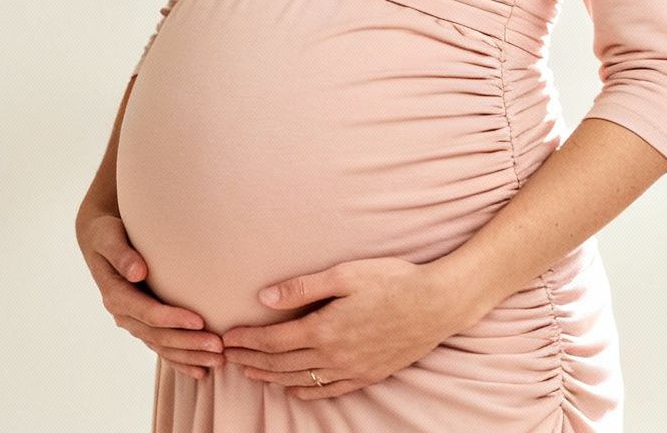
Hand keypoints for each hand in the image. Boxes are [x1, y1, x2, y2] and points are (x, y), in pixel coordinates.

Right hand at [77, 211, 223, 380]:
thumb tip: (137, 272)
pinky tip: (200, 373)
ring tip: (218, 362)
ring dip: (189, 356)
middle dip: (188, 343)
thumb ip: (121, 254)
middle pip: (157, 335)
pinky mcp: (142, 324)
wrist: (101, 241)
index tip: (199, 320)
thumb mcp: (108, 237)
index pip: (147, 312)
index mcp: (115, 294)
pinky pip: (161, 347)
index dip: (172, 319)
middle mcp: (123, 314)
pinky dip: (180, 361)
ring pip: (161, 346)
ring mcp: (133, 322)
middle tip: (218, 348)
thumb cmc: (108, 234)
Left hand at [220, 256, 483, 399]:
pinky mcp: (369, 375)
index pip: (273, 340)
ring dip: (272, 378)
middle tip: (228, 357)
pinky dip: (307, 392)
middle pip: (281, 364)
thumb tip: (263, 298)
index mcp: (324, 328)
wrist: (438, 304)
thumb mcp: (345, 274)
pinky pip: (330, 391)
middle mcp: (334, 356)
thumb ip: (302, 288)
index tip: (228, 338)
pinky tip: (295, 391)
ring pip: (301, 380)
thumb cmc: (393, 281)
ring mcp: (352, 370)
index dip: (246, 340)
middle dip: (251, 360)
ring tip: (251, 373)